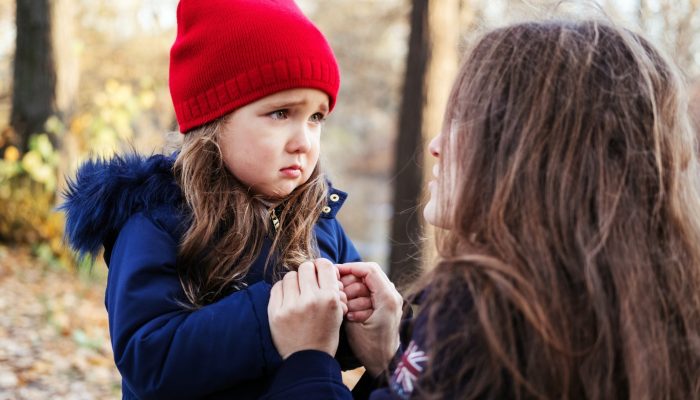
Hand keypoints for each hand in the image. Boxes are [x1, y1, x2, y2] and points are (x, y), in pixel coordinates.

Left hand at [268, 259, 344, 358]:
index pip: (324, 265)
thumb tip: (322, 267)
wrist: (307, 360)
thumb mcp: (338, 312)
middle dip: (307, 273)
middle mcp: (311, 299)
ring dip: (294, 281)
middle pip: (305, 267)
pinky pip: (277, 287)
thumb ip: (332, 289)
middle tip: (307, 283)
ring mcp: (291, 306)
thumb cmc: (325, 334)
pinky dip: (282, 290)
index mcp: (329, 299)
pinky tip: (287, 299)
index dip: (321, 267)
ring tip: (297, 293)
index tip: (319, 272)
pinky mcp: (275, 312)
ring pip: (290, 276)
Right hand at [338, 262, 402, 376]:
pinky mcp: (387, 304)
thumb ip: (346, 301)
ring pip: (368, 283)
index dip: (350, 268)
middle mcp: (393, 295)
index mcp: (387, 297)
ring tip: (345, 306)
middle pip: (367, 274)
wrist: (385, 363)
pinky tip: (350, 309)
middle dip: (350, 282)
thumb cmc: (369, 347)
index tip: (334, 273)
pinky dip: (358, 297)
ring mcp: (391, 299)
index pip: (368, 269)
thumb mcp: (353, 324)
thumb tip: (336, 283)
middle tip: (337, 293)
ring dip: (353, 290)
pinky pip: (371, 292)